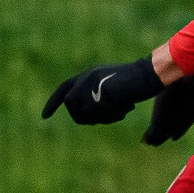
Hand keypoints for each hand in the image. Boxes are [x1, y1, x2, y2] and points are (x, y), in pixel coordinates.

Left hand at [43, 57, 163, 125]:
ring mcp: (92, 85)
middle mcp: (85, 78)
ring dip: (102, 117)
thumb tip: (84, 117)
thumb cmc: (137, 83)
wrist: (149, 75)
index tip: (44, 117)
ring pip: (83, 114)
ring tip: (122, 109)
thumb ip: (97, 97)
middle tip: (111, 115)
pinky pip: (97, 114)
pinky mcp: (99, 92)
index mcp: (88, 75)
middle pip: (73, 108)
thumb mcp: (113, 87)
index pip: (64, 90)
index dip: (52, 104)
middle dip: (89, 117)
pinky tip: (126, 108)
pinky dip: (111, 116)